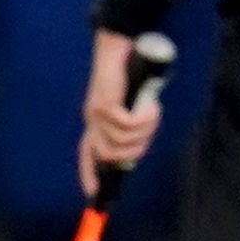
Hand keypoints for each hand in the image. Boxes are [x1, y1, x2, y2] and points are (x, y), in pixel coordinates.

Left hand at [78, 28, 163, 197]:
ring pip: (123, 141)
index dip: (89, 174)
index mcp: (96, 121)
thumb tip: (136, 145)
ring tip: (152, 111)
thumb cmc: (129, 74)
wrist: (119, 47)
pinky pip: (128, 125)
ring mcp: (97, 114)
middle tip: (150, 127)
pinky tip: (150, 105)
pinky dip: (144, 118)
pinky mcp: (105, 104)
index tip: (95, 193)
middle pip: (112, 155)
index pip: (87, 154)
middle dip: (136, 150)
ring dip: (144, 130)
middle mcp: (93, 120)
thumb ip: (132, 123)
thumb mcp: (131, 104)